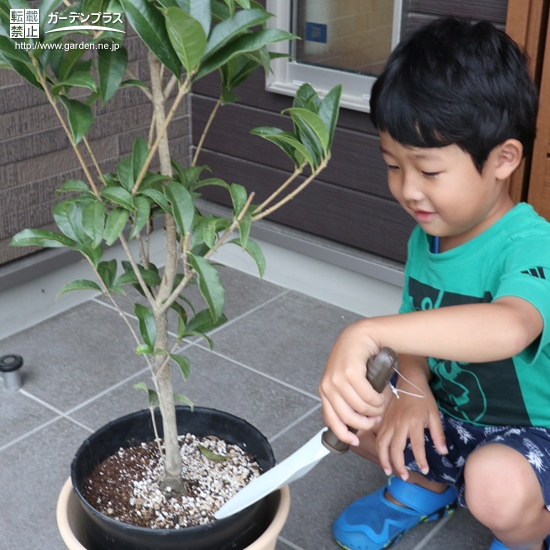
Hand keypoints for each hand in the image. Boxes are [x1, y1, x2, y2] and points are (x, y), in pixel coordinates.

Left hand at [319, 322, 386, 445]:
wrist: (360, 335)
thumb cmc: (355, 359)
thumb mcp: (344, 382)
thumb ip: (344, 400)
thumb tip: (350, 424)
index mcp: (325, 391)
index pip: (331, 420)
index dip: (344, 434)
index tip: (355, 441)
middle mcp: (328, 386)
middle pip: (348, 417)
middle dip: (366, 423)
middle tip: (376, 419)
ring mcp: (337, 378)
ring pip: (360, 407)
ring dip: (375, 409)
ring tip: (380, 403)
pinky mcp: (349, 372)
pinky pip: (367, 395)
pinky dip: (377, 399)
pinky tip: (381, 394)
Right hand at [376, 382, 446, 479]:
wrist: (408, 382)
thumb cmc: (423, 398)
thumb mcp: (435, 415)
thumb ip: (438, 434)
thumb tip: (443, 452)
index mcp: (414, 422)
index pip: (416, 446)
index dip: (421, 460)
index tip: (425, 470)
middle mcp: (399, 424)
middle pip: (395, 448)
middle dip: (398, 465)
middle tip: (404, 477)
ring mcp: (389, 422)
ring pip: (382, 444)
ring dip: (384, 459)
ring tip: (388, 471)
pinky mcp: (383, 420)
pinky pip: (378, 437)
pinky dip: (379, 449)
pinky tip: (383, 457)